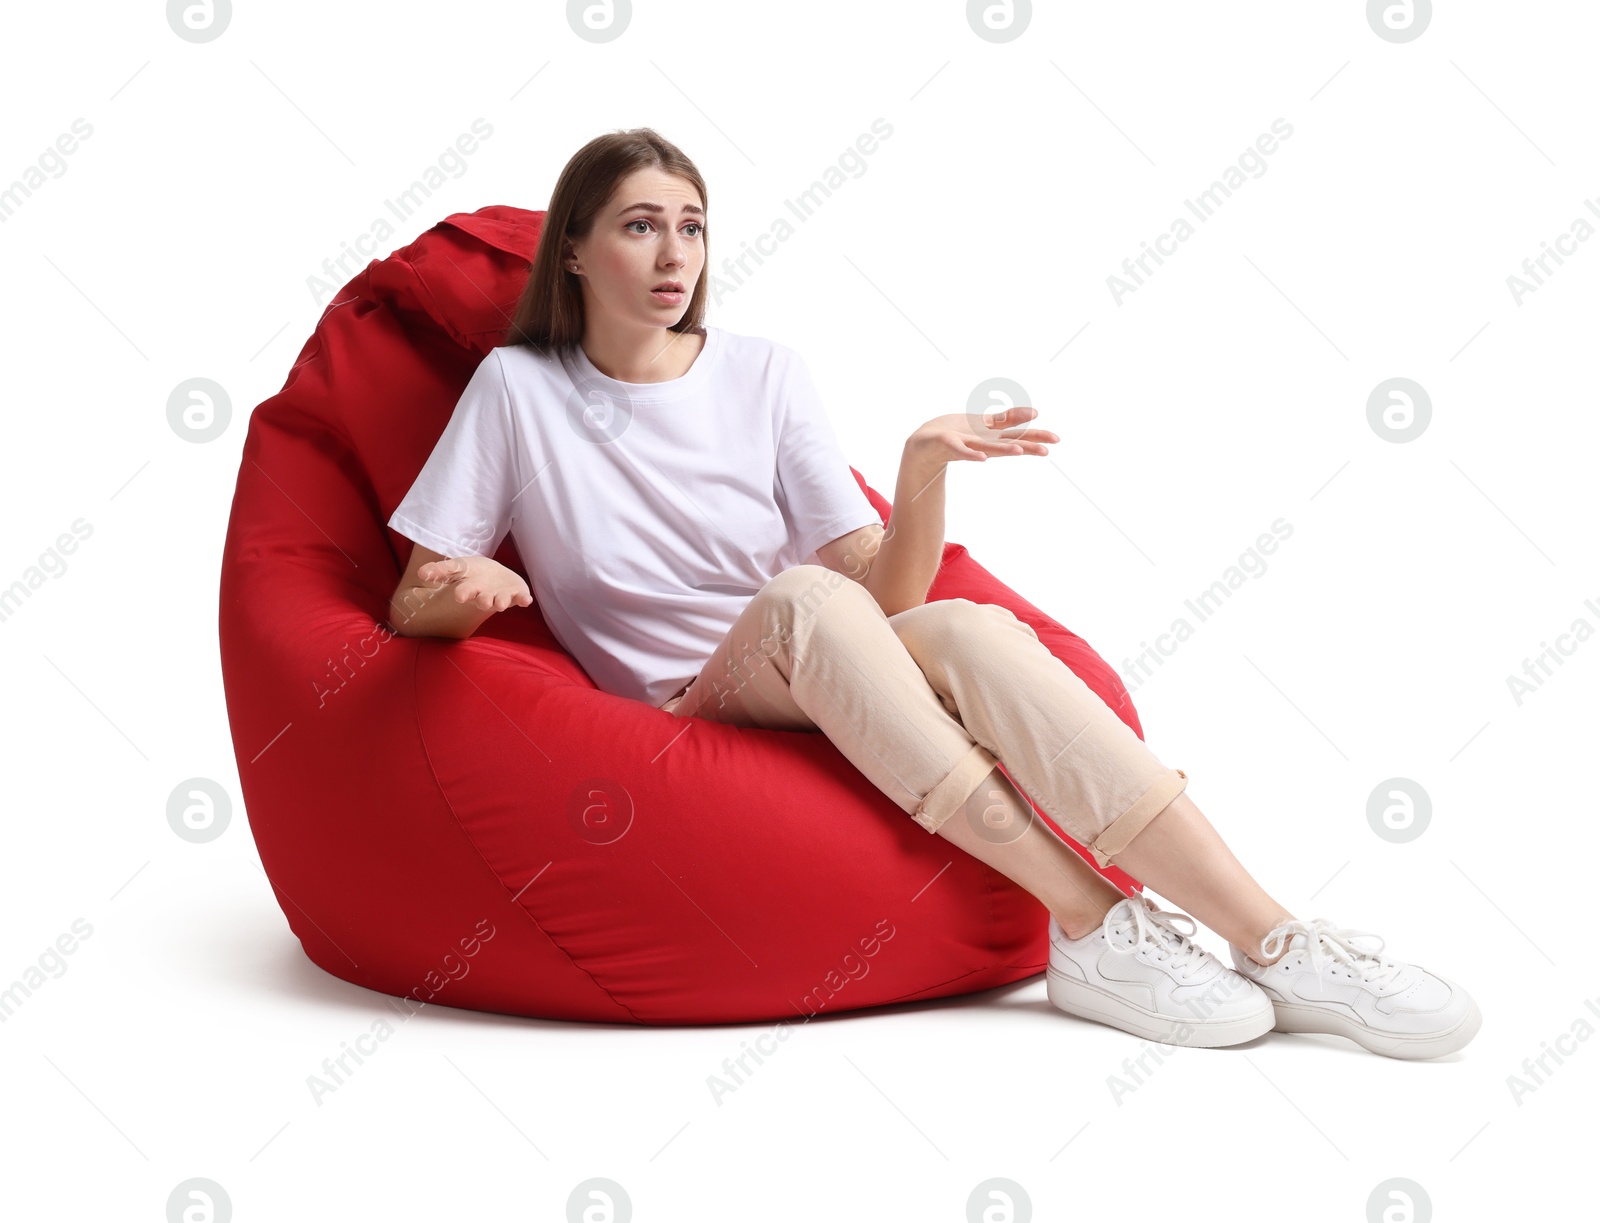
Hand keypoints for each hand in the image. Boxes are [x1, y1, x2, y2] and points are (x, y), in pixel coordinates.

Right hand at [417, 555, 532, 613]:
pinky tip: (527, 600)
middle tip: (484, 601)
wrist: (492, 575)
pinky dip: (524, 600)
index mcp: (470, 589)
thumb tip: (421, 573)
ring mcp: (502, 596)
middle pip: (484, 599)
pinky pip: (521, 599)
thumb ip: (439, 570)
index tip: (459, 596)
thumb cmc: (472, 573)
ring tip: (501, 603)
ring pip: (502, 601)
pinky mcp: (517, 595)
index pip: (464, 591)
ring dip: (502, 601)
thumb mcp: (456, 567)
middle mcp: (485, 595)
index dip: (462, 593)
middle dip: (484, 600)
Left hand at [906, 405, 1057, 466]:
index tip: (1056, 440)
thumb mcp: (985, 422)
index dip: (1035, 436)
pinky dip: (971, 454)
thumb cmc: (955, 432)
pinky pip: (960, 450)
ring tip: (1020, 451)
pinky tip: (982, 458)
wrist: (924, 444)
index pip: (1017, 434)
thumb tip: (1035, 413)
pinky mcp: (948, 445)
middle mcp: (983, 443)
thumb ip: (1008, 419)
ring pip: (988, 447)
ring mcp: (967, 444)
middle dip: (1027, 446)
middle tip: (1047, 451)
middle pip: (1008, 443)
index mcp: (992, 436)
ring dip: (1003, 450)